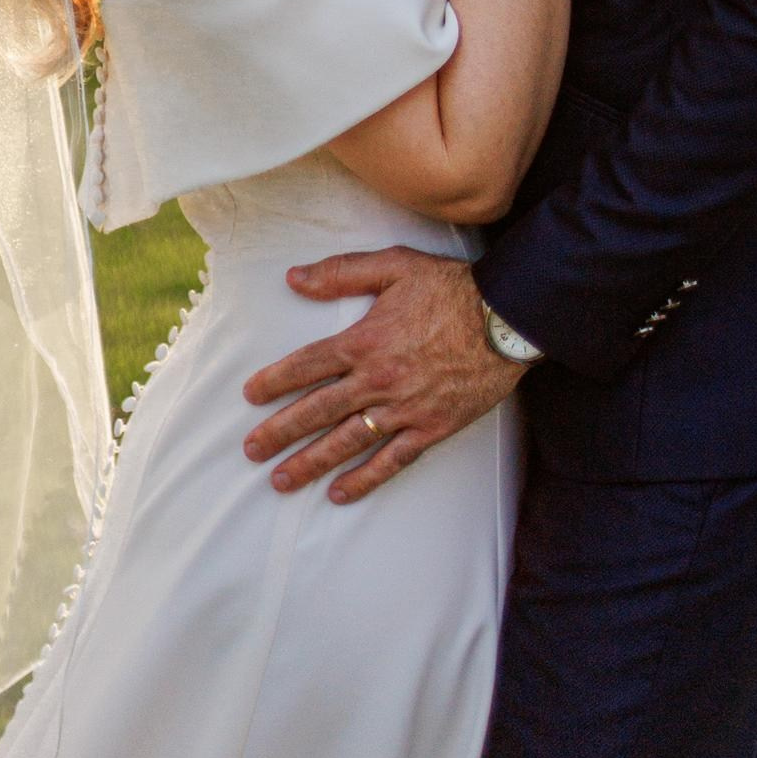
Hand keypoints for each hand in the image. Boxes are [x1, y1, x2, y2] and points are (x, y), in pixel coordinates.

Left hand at [241, 248, 520, 502]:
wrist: (506, 318)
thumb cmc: (451, 287)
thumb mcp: (395, 265)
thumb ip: (342, 272)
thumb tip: (294, 278)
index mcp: (364, 340)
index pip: (306, 365)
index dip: (275, 381)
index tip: (250, 395)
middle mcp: (377, 380)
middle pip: (317, 410)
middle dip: (279, 432)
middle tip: (250, 451)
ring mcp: (403, 409)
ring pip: (347, 442)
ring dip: (310, 463)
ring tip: (281, 480)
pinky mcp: (430, 428)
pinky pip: (391, 460)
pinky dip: (364, 479)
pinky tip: (340, 492)